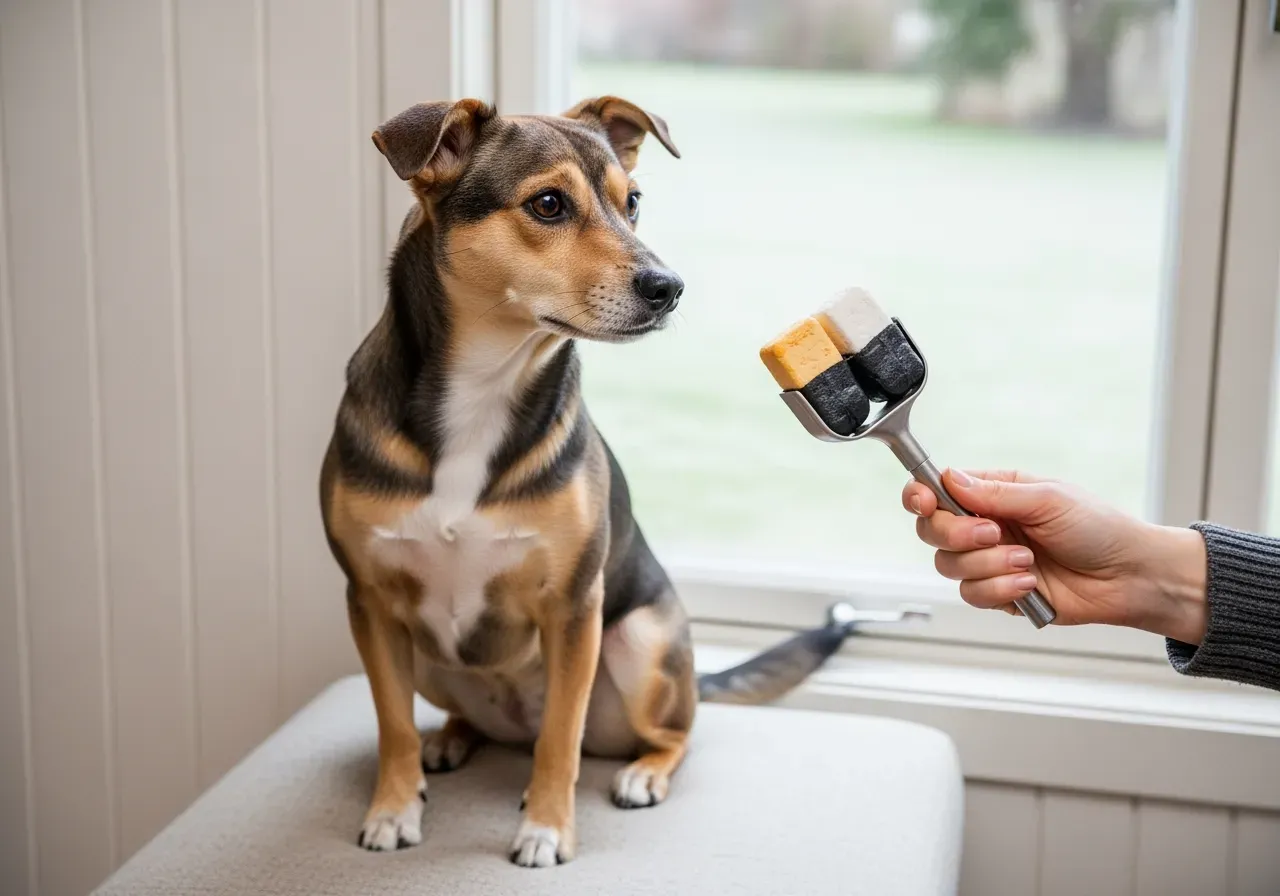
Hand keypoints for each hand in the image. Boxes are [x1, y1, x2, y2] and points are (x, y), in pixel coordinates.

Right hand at [902, 469, 1208, 643]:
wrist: (1129, 577)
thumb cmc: (1099, 528)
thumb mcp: (1048, 499)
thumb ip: (994, 493)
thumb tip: (949, 479)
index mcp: (993, 492)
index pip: (937, 490)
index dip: (920, 496)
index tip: (923, 503)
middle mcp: (984, 525)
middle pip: (932, 530)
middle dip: (957, 534)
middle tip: (992, 534)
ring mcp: (989, 560)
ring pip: (949, 566)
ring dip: (988, 565)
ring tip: (1027, 562)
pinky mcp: (999, 592)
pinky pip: (972, 594)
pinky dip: (999, 589)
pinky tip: (1030, 584)